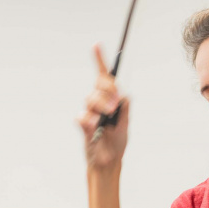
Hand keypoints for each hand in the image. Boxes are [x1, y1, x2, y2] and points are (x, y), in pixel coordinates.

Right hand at [77, 45, 129, 171]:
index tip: (96, 45)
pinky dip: (89, 120)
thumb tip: (123, 95)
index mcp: (110, 100)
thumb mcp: (126, 124)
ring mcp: (89, 112)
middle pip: (99, 84)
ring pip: (91, 99)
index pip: (104, 78)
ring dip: (101, 106)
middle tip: (115, 103)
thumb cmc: (117, 143)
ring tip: (106, 117)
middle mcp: (98, 103)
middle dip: (108, 90)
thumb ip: (125, 109)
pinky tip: (93, 126)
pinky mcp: (82, 124)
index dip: (99, 61)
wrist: (108, 162)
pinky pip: (82, 116)